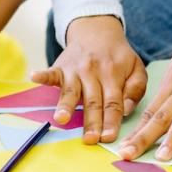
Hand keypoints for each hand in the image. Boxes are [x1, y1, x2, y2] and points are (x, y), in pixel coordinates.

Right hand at [31, 16, 146, 143]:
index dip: (111, 121)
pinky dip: (42, 75)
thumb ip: (136, 89)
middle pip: (93, 102)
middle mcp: (94, 73)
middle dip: (91, 122)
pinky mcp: (61, 67)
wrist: (97, 31)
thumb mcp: (136, 69)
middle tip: (90, 139)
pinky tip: (34, 77)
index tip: (109, 137)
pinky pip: (51, 72)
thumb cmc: (118, 57)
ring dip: (66, 105)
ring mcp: (75, 70)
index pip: (113, 103)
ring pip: (71, 91)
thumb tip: (126, 110)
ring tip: (61, 118)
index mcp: (114, 76)